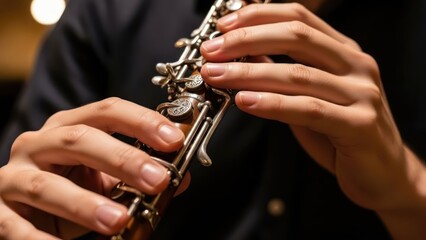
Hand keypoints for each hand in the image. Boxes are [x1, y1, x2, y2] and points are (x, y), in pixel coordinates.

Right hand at [0, 97, 184, 238]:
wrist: (22, 210)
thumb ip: (137, 177)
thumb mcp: (104, 178)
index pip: (106, 111)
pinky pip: (14, 227)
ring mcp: (13, 176)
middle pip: (79, 140)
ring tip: (119, 219)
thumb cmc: (68, 188)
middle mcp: (38, 144)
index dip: (141, 121)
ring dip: (85, 204)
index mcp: (68, 128)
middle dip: (122, 159)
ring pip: (46, 185)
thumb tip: (180, 179)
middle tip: (157, 179)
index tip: (173, 140)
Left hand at [200, 3, 423, 212]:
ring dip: (250, 73)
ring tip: (217, 76)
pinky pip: (310, 109)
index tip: (222, 27)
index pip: (298, 18)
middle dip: (246, 40)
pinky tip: (246, 101)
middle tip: (212, 51)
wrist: (384, 172)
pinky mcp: (360, 124)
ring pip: (298, 73)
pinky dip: (274, 104)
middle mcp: (356, 65)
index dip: (257, 17)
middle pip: (296, 38)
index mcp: (343, 52)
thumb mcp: (310, 96)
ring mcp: (362, 93)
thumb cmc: (341, 133)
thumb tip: (244, 54)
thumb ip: (283, 74)